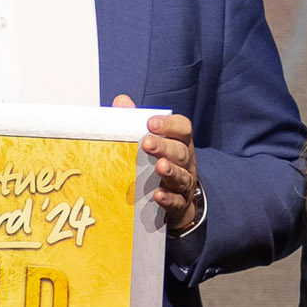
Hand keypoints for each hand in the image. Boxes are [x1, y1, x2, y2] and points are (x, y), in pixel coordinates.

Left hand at [113, 94, 201, 234]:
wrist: (172, 203)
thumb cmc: (155, 165)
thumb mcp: (148, 142)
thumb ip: (134, 122)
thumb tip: (121, 101)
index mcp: (179, 142)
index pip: (183, 128)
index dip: (169, 124)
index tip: (151, 123)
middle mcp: (186, 162)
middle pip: (181, 152)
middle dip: (165, 146)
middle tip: (147, 143)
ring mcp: (184, 184)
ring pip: (182, 176)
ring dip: (171, 171)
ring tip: (159, 167)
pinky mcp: (179, 205)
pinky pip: (177, 202)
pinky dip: (168, 198)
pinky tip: (157, 195)